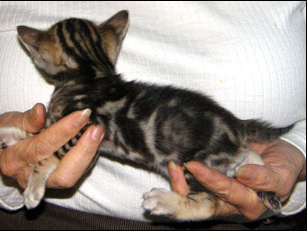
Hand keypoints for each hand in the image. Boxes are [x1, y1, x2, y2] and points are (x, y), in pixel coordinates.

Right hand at [0, 103, 103, 188]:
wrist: (2, 154)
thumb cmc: (6, 135)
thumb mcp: (10, 122)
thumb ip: (26, 118)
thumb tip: (40, 110)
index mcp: (15, 158)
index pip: (44, 146)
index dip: (65, 131)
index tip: (82, 116)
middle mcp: (29, 176)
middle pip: (62, 174)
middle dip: (83, 152)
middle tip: (96, 130)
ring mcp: (43, 183)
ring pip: (70, 178)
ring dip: (88, 156)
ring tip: (97, 134)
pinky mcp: (53, 183)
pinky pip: (72, 175)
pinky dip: (85, 160)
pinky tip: (91, 143)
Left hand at [168, 140, 305, 219]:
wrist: (280, 156)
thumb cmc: (283, 166)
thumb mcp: (281, 174)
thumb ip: (265, 178)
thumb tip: (243, 174)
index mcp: (247, 203)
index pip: (225, 192)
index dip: (209, 180)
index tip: (193, 165)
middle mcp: (228, 202)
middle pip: (200, 204)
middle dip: (178, 199)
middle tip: (158, 193)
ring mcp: (217, 193)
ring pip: (191, 197)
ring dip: (173, 190)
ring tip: (157, 184)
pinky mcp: (209, 182)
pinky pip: (190, 185)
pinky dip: (177, 180)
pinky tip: (168, 170)